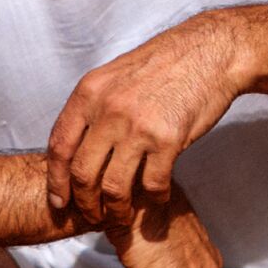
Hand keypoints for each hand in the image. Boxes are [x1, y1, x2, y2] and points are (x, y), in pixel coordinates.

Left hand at [47, 12, 244, 224]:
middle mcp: (109, 109)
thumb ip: (95, 106)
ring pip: (114, 186)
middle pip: (82, 173)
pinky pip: (152, 183)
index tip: (59, 201)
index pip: (60, 146)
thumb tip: (79, 143)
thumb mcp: (117, 75)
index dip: (56, 181)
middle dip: (84, 203)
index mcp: (90, 91)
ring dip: (116, 209)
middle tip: (92, 215)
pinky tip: (157, 197)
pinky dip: (153, 197)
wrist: (211, 52)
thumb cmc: (167, 63)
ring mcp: (138, 126)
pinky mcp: (169, 139)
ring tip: (122, 216)